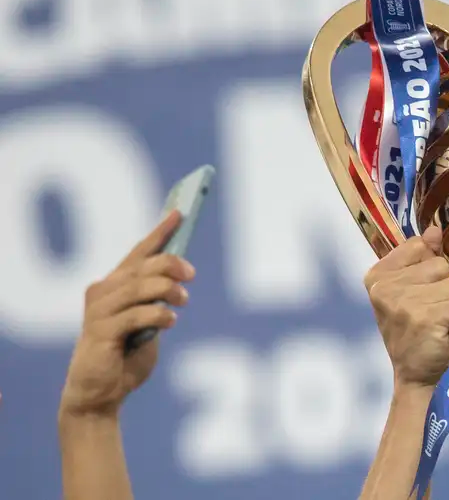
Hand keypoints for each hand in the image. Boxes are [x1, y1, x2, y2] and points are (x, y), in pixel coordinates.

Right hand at [60, 211, 194, 417]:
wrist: (101, 394)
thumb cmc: (126, 355)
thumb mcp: (148, 322)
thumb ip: (158, 299)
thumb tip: (182, 274)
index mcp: (115, 285)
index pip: (139, 252)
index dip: (160, 231)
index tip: (180, 212)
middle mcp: (103, 292)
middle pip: (143, 266)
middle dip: (171, 264)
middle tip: (191, 275)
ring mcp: (99, 312)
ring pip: (139, 286)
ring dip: (167, 290)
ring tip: (183, 300)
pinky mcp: (100, 332)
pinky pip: (136, 315)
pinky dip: (158, 314)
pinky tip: (169, 321)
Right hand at [364, 227, 448, 389]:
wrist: (419, 379)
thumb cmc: (418, 334)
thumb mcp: (414, 292)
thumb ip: (422, 259)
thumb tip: (435, 229)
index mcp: (378, 276)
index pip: (419, 246)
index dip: (432, 268)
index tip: (426, 291)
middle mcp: (384, 287)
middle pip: (440, 265)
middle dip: (447, 289)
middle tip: (436, 312)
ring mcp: (402, 302)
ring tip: (444, 323)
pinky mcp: (423, 318)